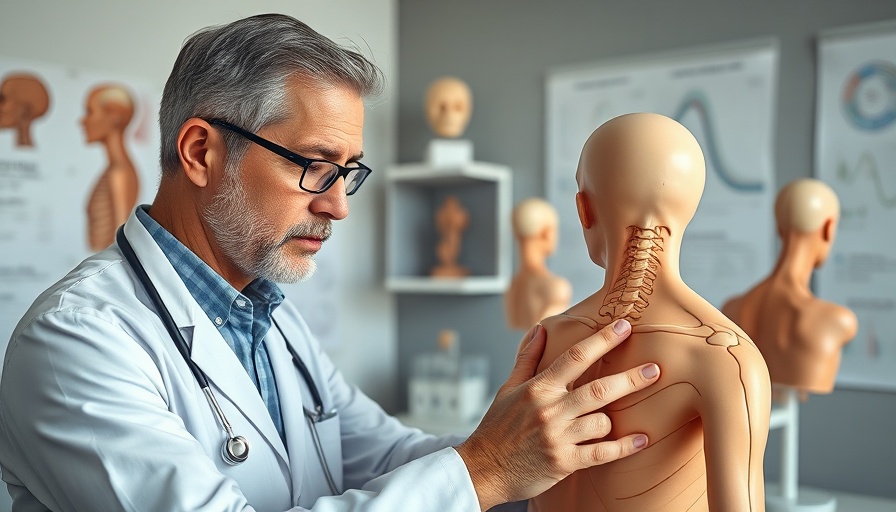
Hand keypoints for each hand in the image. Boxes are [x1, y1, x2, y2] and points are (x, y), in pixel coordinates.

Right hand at [455, 319, 659, 509]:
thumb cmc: (497, 427)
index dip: (602, 340)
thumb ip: (528, 357)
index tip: (624, 327)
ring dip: (616, 418)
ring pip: (602, 421)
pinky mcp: (565, 462)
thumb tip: (540, 329)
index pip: (575, 357)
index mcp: (538, 388)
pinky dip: (625, 447)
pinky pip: (602, 453)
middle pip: (598, 389)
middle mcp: (550, 410)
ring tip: (624, 417)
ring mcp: (558, 437)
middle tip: (656, 370)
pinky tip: (642, 439)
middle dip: (631, 378)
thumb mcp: (508, 387)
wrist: (483, 468)